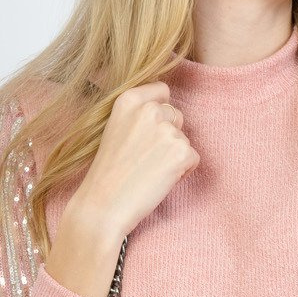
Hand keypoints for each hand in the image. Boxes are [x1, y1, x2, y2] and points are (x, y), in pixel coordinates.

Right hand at [75, 80, 198, 240]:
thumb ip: (138, 114)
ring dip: (173, 155)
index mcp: (129, 99)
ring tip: (149, 171)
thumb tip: (165, 109)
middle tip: (144, 158)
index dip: (160, 113)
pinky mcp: (181, 152)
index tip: (147, 132)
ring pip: (184, 139)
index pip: (162, 90)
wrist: (103, 206)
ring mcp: (166, 130)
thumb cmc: (107, 173)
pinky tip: (160, 180)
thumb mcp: (114, 128)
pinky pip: (193, 158)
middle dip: (168, 135)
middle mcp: (149, 110)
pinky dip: (182, 171)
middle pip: (176, 115)